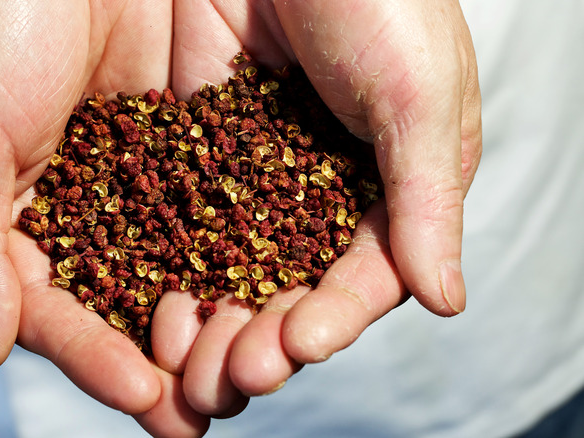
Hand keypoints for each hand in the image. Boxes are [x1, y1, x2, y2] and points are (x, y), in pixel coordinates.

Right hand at [0, 1, 208, 434]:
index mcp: (2, 215)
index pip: (47, 309)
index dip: (91, 357)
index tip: (145, 398)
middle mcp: (66, 203)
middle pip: (114, 301)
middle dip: (157, 359)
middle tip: (201, 416)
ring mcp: (123, 172)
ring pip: (167, 263)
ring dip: (203, 320)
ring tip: (246, 373)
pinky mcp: (173, 136)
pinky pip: (207, 204)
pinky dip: (233, 249)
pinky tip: (267, 290)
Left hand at [151, 0, 481, 406]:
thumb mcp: (419, 93)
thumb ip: (426, 198)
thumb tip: (446, 300)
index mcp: (390, 189)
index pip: (364, 275)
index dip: (334, 316)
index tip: (298, 346)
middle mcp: (323, 193)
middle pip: (291, 284)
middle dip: (262, 335)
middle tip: (230, 378)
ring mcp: (260, 174)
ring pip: (233, 263)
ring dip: (211, 315)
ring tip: (183, 360)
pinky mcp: (203, 148)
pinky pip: (185, 214)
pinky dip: (168, 258)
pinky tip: (149, 297)